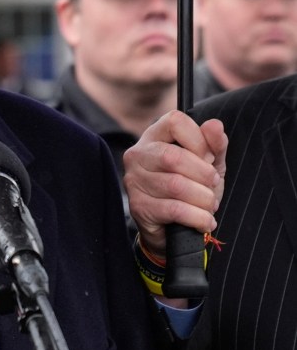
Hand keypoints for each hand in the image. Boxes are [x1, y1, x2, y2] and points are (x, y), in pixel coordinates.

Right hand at [123, 110, 226, 256]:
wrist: (175, 227)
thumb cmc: (191, 187)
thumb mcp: (209, 164)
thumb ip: (214, 144)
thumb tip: (214, 125)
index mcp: (154, 136)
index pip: (175, 122)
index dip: (198, 139)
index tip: (208, 157)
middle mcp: (138, 155)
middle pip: (173, 156)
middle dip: (203, 174)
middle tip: (212, 185)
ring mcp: (134, 181)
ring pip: (175, 185)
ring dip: (203, 199)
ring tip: (209, 205)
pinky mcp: (138, 206)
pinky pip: (174, 209)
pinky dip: (198, 217)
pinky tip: (204, 220)